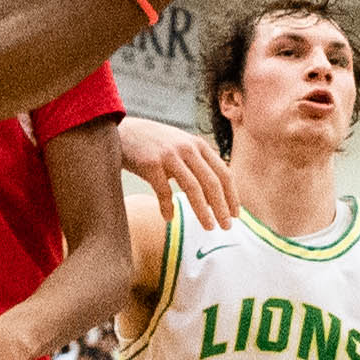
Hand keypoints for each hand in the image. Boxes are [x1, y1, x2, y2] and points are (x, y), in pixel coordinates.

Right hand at [118, 114, 237, 232]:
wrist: (123, 132)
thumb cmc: (156, 145)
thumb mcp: (182, 147)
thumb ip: (198, 165)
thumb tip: (214, 198)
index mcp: (199, 145)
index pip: (224, 173)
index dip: (232, 195)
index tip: (235, 214)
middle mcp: (187, 148)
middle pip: (212, 182)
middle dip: (222, 207)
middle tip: (227, 227)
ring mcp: (169, 155)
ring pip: (192, 188)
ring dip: (202, 211)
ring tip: (209, 227)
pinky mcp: (150, 163)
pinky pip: (164, 191)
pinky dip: (167, 207)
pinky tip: (168, 218)